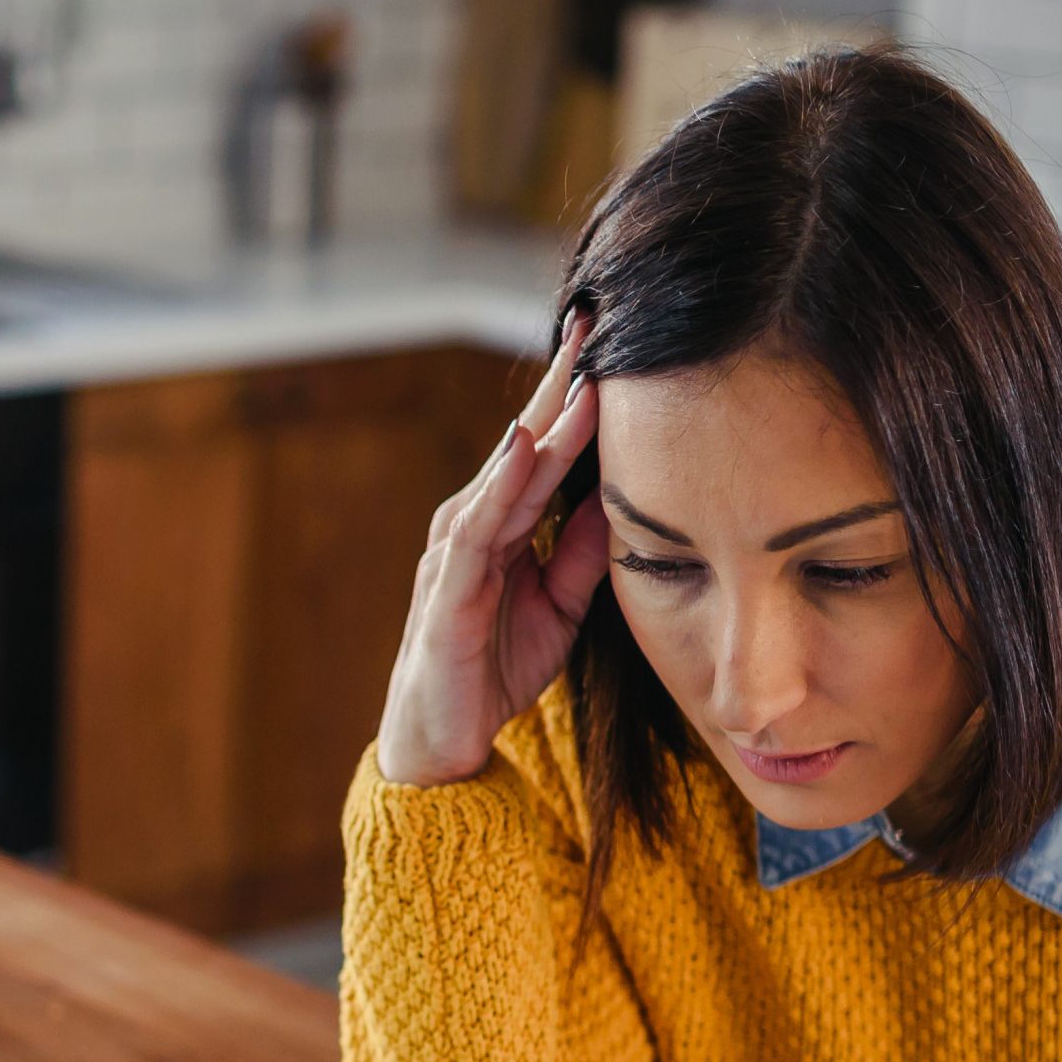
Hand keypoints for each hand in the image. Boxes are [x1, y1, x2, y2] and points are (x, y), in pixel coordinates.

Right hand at [376, 314, 608, 787]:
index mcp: (503, 523)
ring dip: (541, 421)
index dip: (580, 399)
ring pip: (505, 472)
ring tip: (579, 371)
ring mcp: (456, 550)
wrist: (444, 738)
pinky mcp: (449, 587)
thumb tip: (618, 498)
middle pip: (524, 441)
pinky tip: (523, 444)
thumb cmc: (494, 668)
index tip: (618, 346)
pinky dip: (500, 481)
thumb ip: (582, 552)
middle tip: (595, 322)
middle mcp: (474, 521)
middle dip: (561, 384)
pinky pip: (477, 525)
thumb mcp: (561, 605)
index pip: (546, 448)